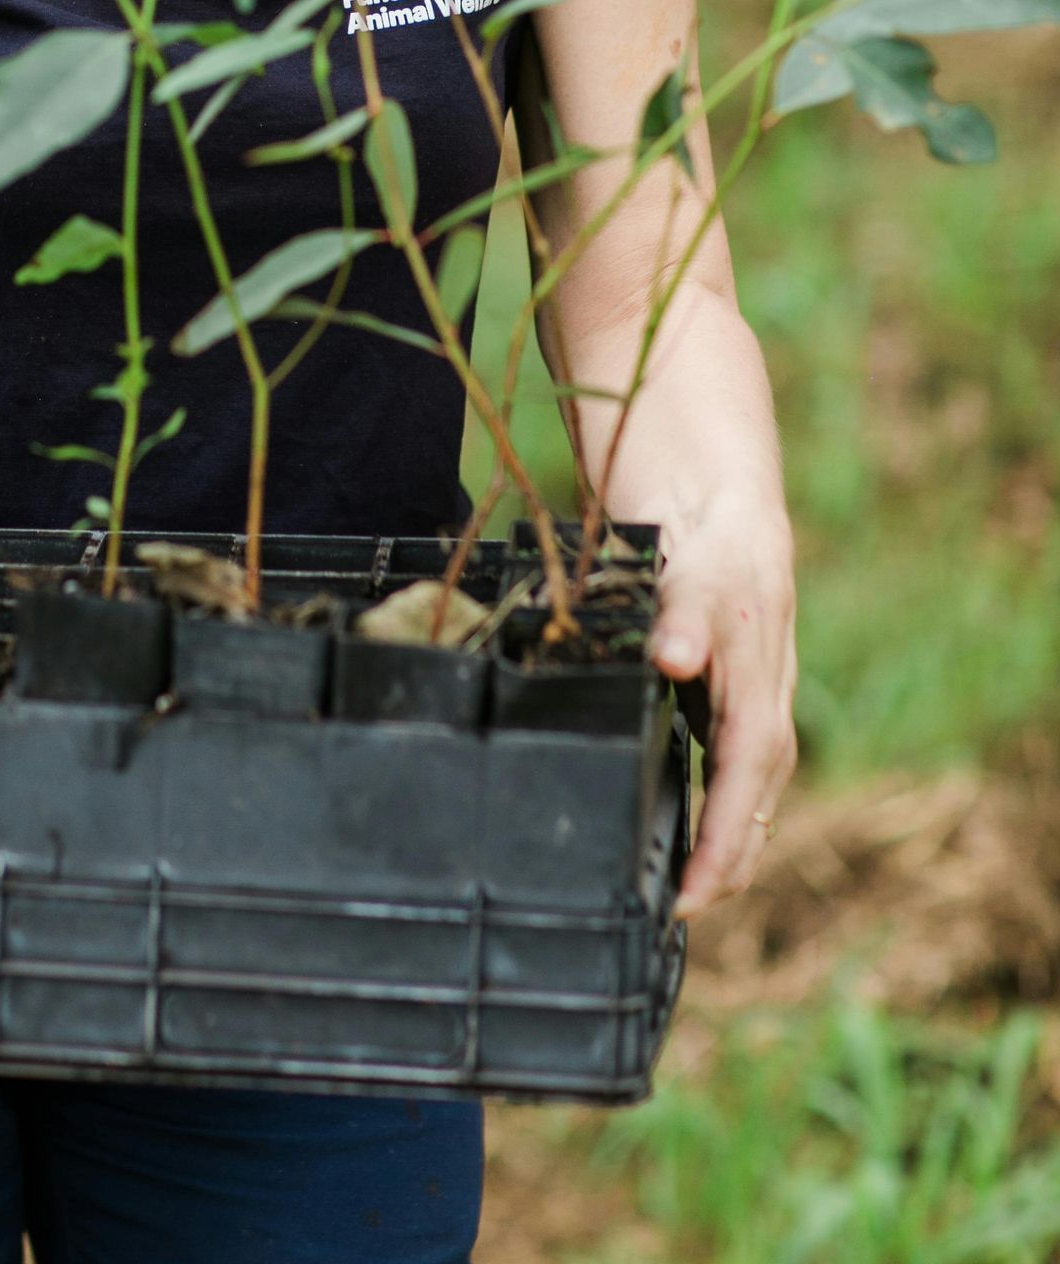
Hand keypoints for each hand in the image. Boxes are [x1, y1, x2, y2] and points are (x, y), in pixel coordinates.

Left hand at [648, 495, 796, 918]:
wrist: (725, 512)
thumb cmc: (715, 549)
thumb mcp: (696, 576)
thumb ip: (684, 618)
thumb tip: (673, 658)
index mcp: (759, 700)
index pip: (741, 792)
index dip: (718, 850)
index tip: (688, 899)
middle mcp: (763, 719)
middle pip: (750, 816)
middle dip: (720, 873)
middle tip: (670, 920)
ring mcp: (750, 719)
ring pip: (743, 805)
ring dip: (718, 854)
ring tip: (676, 901)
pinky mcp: (729, 711)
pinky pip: (727, 781)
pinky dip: (710, 818)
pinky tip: (679, 838)